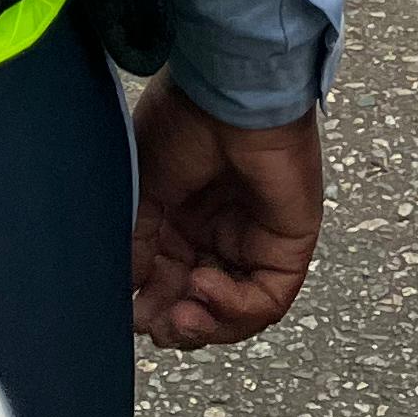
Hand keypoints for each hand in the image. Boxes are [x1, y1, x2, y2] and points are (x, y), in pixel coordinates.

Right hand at [129, 80, 323, 347]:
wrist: (229, 89)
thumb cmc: (186, 119)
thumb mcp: (146, 186)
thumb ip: (140, 241)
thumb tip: (130, 290)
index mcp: (185, 214)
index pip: (170, 279)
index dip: (153, 305)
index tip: (131, 316)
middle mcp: (220, 230)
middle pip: (202, 302)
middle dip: (177, 322)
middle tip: (155, 326)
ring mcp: (256, 239)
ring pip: (236, 311)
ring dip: (207, 324)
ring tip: (181, 316)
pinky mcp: (287, 245)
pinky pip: (267, 298)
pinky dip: (234, 307)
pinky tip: (204, 286)